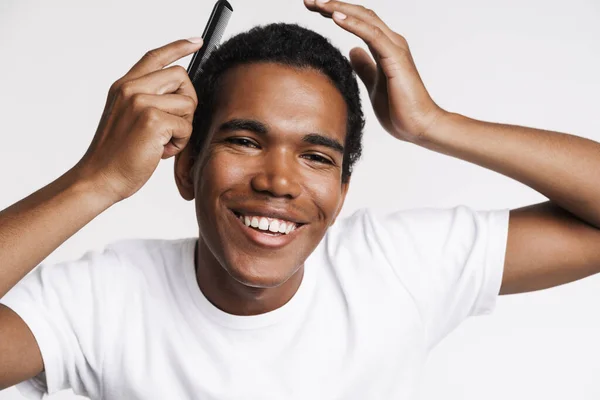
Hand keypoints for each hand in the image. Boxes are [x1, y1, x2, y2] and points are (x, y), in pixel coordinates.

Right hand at [75, 38, 202, 202]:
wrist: (98, 178)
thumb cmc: (115, 155)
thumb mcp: (126, 117)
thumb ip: (147, 100)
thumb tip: (181, 96)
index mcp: (124, 86)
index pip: (155, 56)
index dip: (179, 46)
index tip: (196, 42)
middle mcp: (131, 88)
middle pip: (181, 76)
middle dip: (188, 102)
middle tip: (174, 125)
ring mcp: (141, 102)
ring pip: (188, 103)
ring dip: (183, 127)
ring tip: (162, 142)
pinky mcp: (152, 120)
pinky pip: (186, 126)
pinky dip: (180, 143)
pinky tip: (160, 151)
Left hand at [304, 0, 445, 142]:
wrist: (419, 126)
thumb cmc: (399, 110)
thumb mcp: (373, 85)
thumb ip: (364, 67)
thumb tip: (352, 51)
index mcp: (385, 47)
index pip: (359, 21)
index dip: (336, 12)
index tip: (314, 8)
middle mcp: (391, 41)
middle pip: (360, 13)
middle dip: (334, 5)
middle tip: (309, 1)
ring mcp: (394, 47)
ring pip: (365, 18)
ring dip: (339, 9)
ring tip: (318, 4)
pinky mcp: (395, 57)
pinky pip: (371, 34)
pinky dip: (352, 24)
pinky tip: (335, 17)